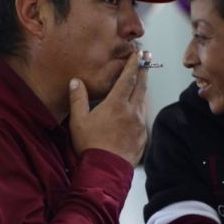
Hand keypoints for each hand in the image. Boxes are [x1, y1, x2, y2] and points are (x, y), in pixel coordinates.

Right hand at [68, 51, 148, 165]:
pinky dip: (140, 108)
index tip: (138, 54)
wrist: (106, 169)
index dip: (133, 64)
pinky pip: (143, 117)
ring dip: (143, 89)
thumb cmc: (90, 145)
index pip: (128, 78)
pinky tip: (136, 108)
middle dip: (144, 71)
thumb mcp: (78, 120)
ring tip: (141, 81)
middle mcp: (132, 111)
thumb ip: (78, 98)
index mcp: (117, 104)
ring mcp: (140, 124)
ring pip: (143, 101)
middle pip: (141, 86)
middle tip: (147, 59)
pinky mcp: (142, 136)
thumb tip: (76, 81)